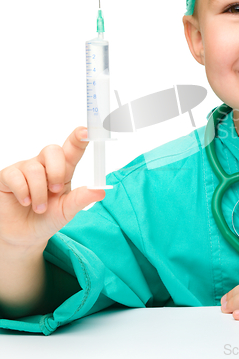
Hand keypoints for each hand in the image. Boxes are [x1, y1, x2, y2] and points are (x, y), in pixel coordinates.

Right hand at [0, 127, 105, 249]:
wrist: (23, 236)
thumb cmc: (46, 219)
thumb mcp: (66, 211)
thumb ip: (81, 199)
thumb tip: (101, 190)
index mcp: (63, 170)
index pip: (72, 148)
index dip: (79, 138)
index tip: (86, 131)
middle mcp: (44, 165)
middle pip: (52, 150)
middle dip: (56, 171)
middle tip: (56, 191)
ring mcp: (25, 169)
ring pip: (34, 168)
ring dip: (39, 192)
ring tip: (39, 208)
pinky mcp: (7, 176)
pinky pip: (15, 175)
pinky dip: (23, 192)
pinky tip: (25, 202)